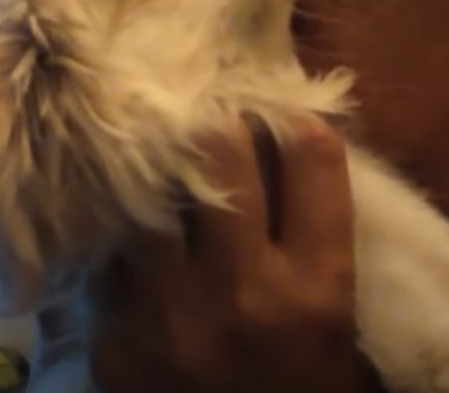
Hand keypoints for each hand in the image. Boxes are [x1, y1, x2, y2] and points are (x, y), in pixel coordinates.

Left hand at [88, 119, 380, 391]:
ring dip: (160, 166)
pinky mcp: (112, 337)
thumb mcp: (337, 330)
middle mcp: (241, 290)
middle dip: (219, 120)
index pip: (311, 164)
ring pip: (150, 192)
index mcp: (315, 291)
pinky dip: (123, 229)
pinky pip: (111, 251)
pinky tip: (130, 220)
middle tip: (214, 111)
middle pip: (219, 155)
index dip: (300, 124)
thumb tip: (292, 158)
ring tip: (161, 150)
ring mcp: (167, 312)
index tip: (286, 114)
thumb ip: (321, 247)